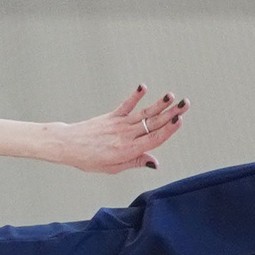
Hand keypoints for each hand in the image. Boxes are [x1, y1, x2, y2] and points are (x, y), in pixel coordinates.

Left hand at [52, 87, 184, 174]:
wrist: (68, 145)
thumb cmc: (89, 160)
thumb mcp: (112, 168)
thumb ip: (135, 162)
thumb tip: (155, 162)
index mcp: (128, 151)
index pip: (153, 139)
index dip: (168, 129)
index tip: (180, 120)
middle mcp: (126, 136)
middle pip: (153, 124)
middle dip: (171, 113)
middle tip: (186, 104)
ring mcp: (119, 124)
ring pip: (144, 113)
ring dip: (159, 104)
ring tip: (172, 96)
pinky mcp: (111, 116)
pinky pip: (126, 105)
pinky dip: (135, 96)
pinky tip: (143, 87)